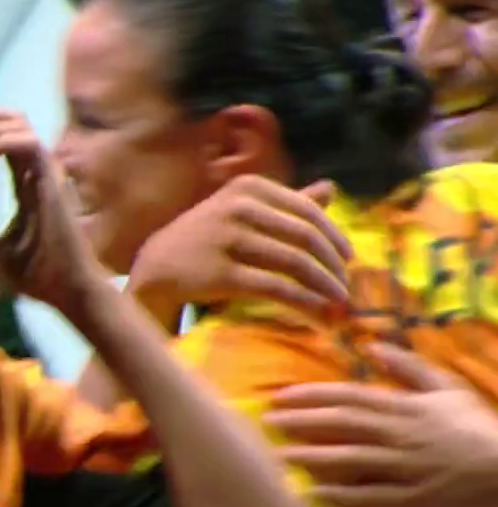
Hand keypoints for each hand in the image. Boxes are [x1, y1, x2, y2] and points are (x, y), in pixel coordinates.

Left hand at [0, 105, 108, 316]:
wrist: (67, 290)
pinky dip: (4, 141)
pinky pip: (30, 143)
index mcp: (25, 181)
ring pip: (22, 124)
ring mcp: (46, 173)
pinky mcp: (52, 180)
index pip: (4, 137)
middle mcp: (37, 170)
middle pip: (15, 118)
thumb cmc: (38, 274)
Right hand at [128, 176, 350, 327]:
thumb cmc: (209, 239)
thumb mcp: (243, 211)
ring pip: (295, 263)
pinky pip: (275, 289)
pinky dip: (304, 305)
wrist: (157, 266)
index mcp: (248, 187)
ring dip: (325, 288)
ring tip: (338, 308)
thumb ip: (286, 202)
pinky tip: (319, 319)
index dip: (334, 237)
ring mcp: (226, 238)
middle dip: (333, 267)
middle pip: (305, 237)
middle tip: (346, 290)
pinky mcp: (220, 272)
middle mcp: (238, 206)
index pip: (307, 211)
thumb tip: (331, 188)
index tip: (350, 260)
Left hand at [267, 343, 497, 506]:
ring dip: (313, 457)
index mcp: (406, 407)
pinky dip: (342, 493)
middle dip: (303, 422)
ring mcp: (406, 468)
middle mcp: (401, 435)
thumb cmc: (477, 425)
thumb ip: (409, 366)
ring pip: (351, 460)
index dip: (313, 395)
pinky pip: (371, 496)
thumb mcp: (447, 388)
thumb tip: (371, 345)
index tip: (282, 396)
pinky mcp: (414, 498)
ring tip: (281, 455)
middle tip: (269, 421)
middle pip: (343, 425)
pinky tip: (314, 491)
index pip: (350, 397)